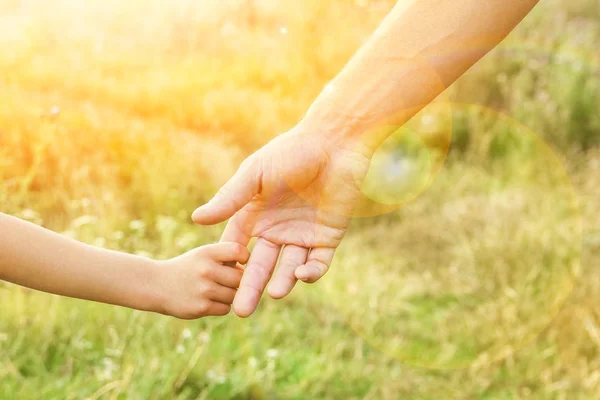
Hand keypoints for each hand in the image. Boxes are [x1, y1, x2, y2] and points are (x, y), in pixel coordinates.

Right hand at [154, 242, 249, 318]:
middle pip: (240, 278)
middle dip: (236, 281)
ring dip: (228, 295)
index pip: (238, 251)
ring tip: (213, 290)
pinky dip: (221, 306)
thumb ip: (225, 258)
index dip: (244, 257)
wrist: (156, 285)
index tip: (240, 262)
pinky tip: (208, 300)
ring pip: (234, 295)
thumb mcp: (202, 254)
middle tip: (225, 280)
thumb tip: (250, 271)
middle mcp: (206, 269)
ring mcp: (204, 289)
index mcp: (207, 252)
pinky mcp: (201, 308)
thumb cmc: (187, 268)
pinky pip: (225, 308)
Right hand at [192, 127, 369, 316]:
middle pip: (260, 264)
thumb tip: (196, 220)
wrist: (335, 143)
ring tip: (272, 296)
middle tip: (240, 311)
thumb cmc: (292, 152)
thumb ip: (231, 198)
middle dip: (250, 287)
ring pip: (289, 267)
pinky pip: (318, 261)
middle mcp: (277, 229)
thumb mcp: (256, 174)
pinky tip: (301, 274)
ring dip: (281, 282)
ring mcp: (302, 235)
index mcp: (256, 214)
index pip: (237, 246)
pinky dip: (310, 271)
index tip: (216, 283)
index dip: (229, 264)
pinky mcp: (327, 237)